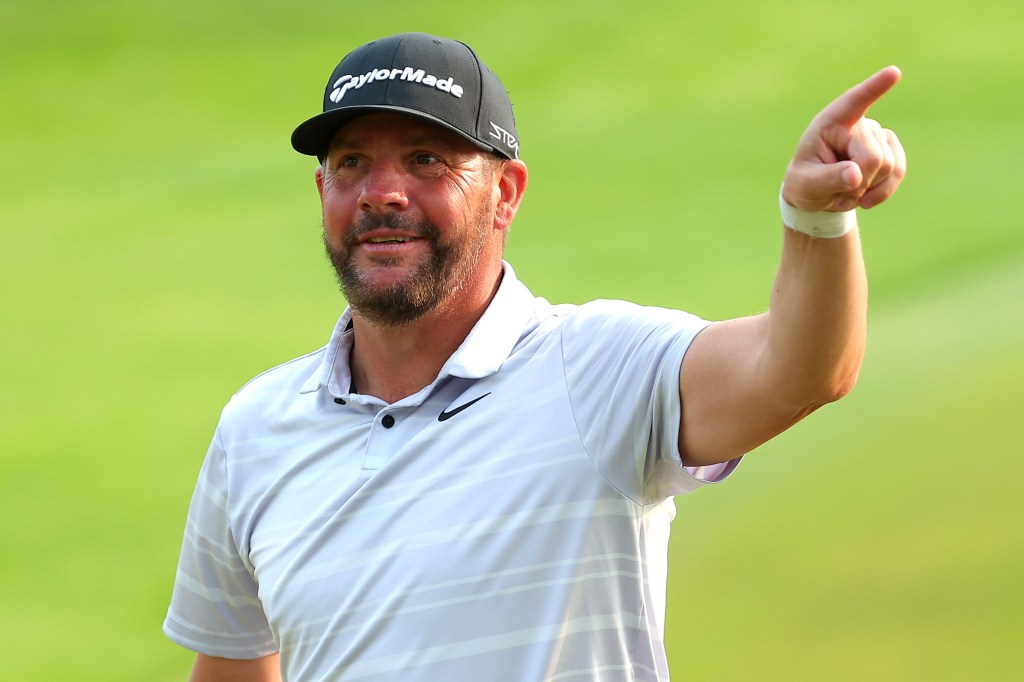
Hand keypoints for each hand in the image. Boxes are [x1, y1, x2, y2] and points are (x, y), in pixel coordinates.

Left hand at [782, 66, 906, 212]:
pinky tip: (864, 198)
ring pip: (889, 166)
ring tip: (845, 190)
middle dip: (859, 183)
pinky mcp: (891, 149)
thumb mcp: (806, 185)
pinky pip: (899, 171)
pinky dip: (883, 191)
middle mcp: (856, 123)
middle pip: (874, 158)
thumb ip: (828, 179)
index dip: (874, 88)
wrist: (817, 194)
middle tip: (835, 191)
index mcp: (830, 123)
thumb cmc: (805, 183)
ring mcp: (876, 134)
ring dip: (867, 189)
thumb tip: (857, 175)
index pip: (853, 103)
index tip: (893, 72)